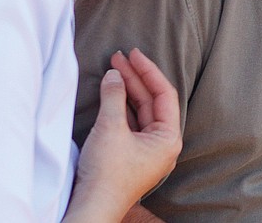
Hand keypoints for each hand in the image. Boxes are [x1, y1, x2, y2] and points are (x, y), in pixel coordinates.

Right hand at [62, 49, 180, 221]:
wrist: (91, 207)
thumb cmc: (107, 173)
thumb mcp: (110, 128)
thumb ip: (114, 96)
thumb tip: (114, 74)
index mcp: (169, 138)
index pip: (165, 94)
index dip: (148, 71)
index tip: (134, 54)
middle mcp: (163, 143)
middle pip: (152, 101)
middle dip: (135, 78)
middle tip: (119, 57)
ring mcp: (148, 150)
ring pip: (141, 111)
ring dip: (127, 90)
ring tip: (113, 69)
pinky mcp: (132, 154)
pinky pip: (131, 123)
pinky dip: (121, 106)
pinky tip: (111, 92)